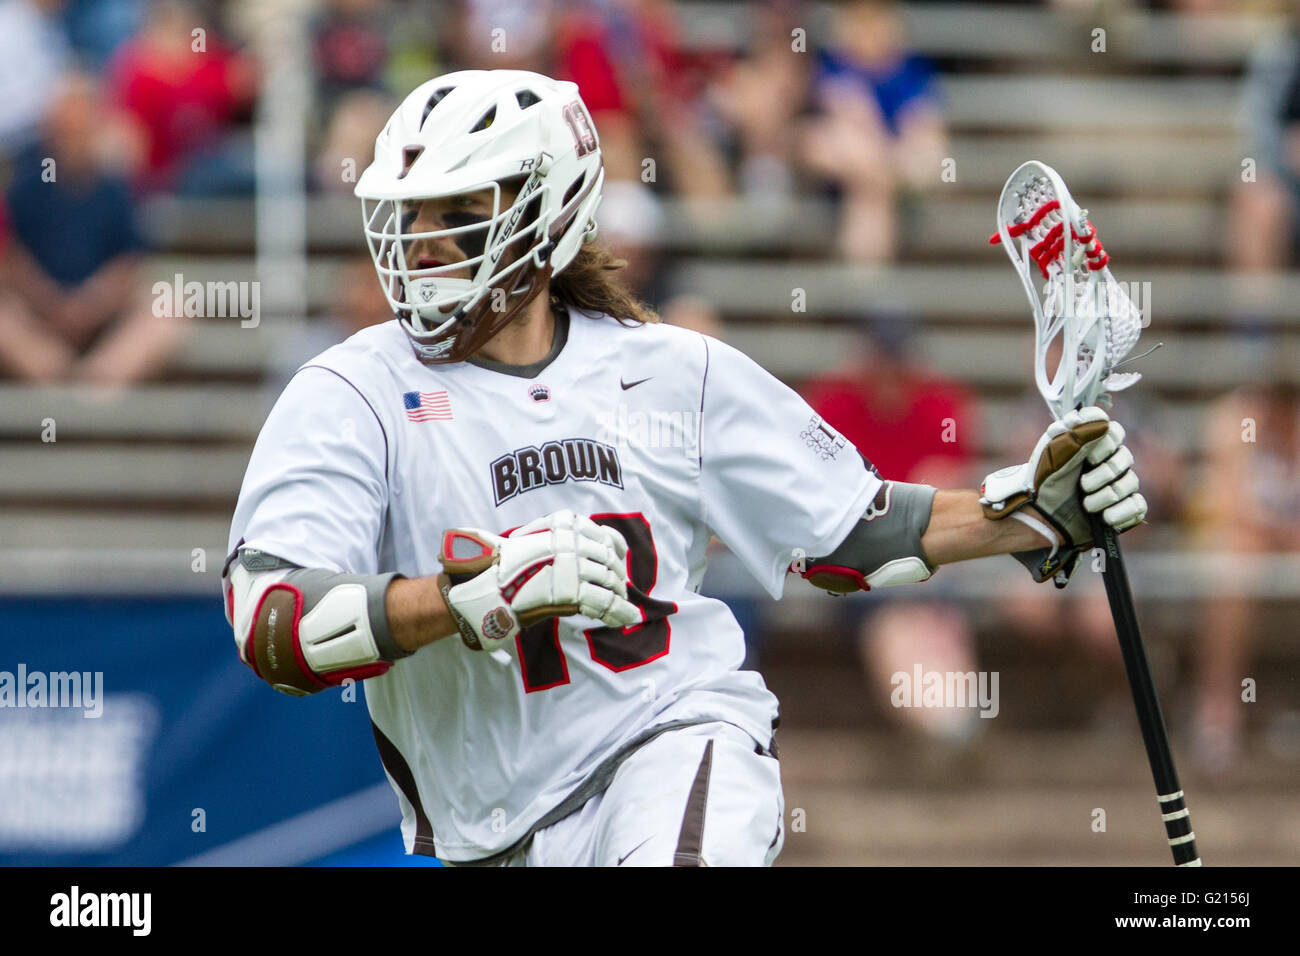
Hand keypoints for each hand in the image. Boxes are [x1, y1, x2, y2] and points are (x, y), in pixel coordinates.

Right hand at [438, 509, 638, 650]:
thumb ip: (560, 538)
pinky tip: (627, 617)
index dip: (616, 547)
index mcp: (564, 525)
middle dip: (617, 576)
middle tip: (619, 588)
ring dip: (618, 594)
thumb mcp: (534, 540)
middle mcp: (571, 541)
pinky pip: (604, 601)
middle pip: (608, 559)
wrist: (485, 586)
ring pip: (609, 580)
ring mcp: (573, 566)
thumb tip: (594, 545)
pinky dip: (619, 611)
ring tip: (620, 604)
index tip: (620, 557)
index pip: (602, 533)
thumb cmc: (506, 566)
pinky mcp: (572, 591)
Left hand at [980, 406, 1146, 584]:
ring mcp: (1118, 484)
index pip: (1113, 430)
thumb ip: (1076, 435)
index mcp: (1091, 444)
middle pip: (1125, 457)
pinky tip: (1104, 517)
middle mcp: (1108, 461)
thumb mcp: (1054, 455)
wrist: (1043, 519)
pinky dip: (1121, 512)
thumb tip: (1104, 423)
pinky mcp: (1125, 508)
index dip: (1105, 442)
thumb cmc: (1045, 483)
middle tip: (1083, 485)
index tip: (1089, 456)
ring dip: (1106, 496)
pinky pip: (1137, 506)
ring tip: (1086, 505)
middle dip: (1104, 474)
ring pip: (1130, 483)